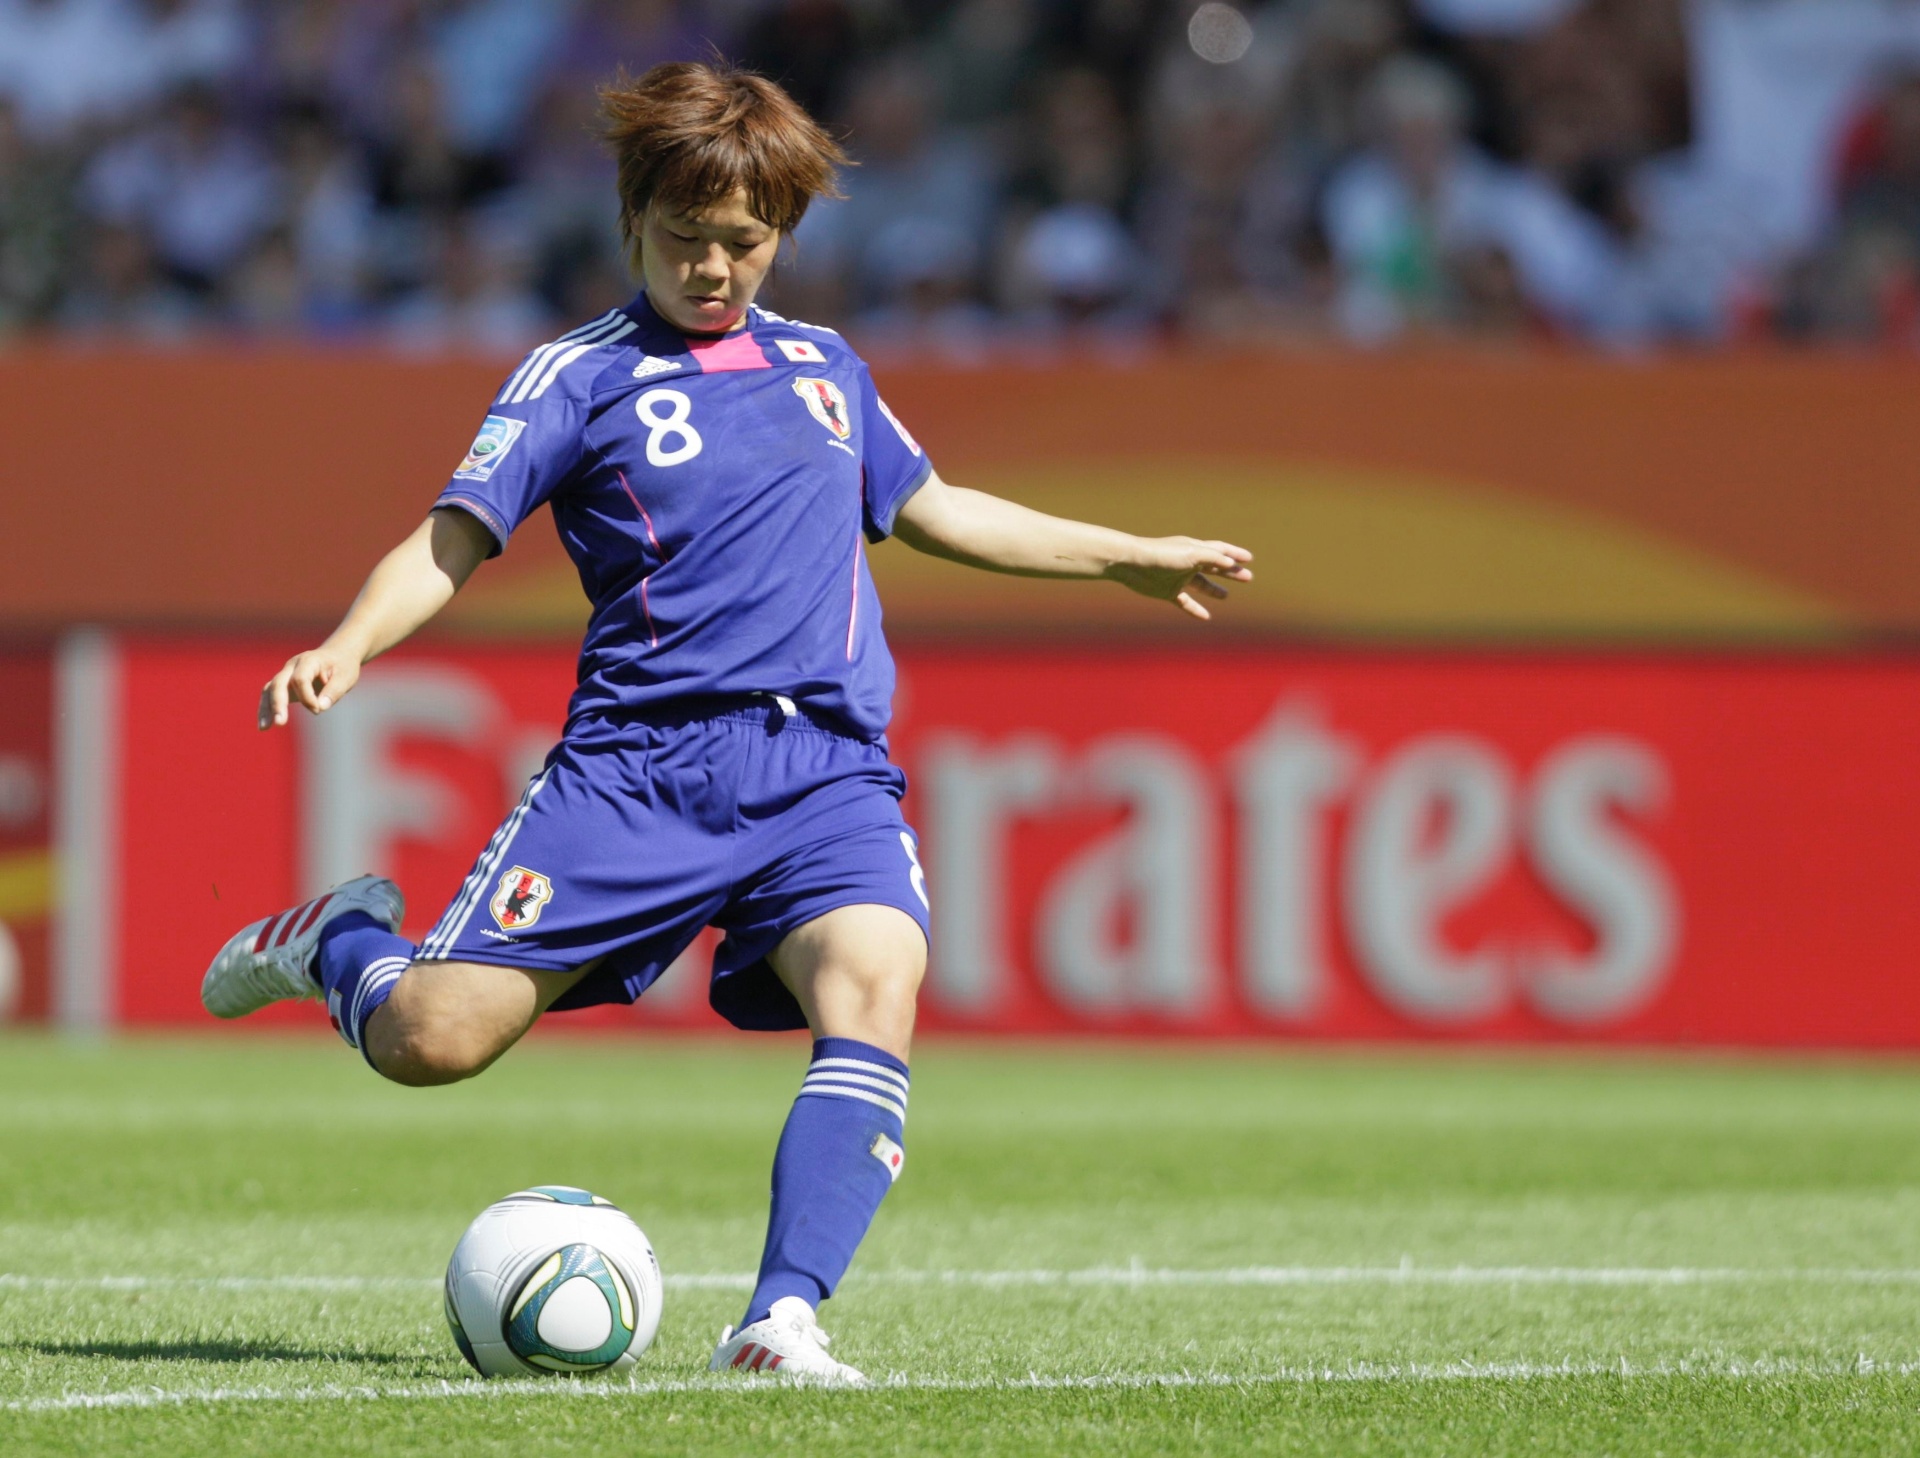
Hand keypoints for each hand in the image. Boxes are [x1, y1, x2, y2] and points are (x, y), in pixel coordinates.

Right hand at [259, 646, 361, 729]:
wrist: (337, 656)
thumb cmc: (343, 667)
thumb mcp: (346, 677)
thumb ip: (334, 691)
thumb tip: (320, 707)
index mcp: (309, 661)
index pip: (300, 679)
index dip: (307, 697)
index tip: (318, 710)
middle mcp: (292, 665)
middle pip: (279, 683)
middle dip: (278, 703)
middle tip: (280, 722)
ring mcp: (285, 674)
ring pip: (270, 689)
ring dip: (267, 708)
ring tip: (264, 727)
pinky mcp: (283, 684)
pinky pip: (269, 695)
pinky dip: (266, 709)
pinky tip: (264, 726)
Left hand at [1106, 537, 1253, 620]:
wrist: (1132, 564)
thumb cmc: (1161, 554)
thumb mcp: (1191, 554)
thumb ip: (1212, 557)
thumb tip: (1231, 564)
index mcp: (1195, 549)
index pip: (1219, 550)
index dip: (1234, 554)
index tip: (1249, 558)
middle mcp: (1188, 562)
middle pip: (1214, 567)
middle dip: (1230, 572)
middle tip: (1248, 577)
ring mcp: (1178, 577)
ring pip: (1200, 584)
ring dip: (1213, 589)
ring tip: (1226, 596)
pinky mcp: (1168, 591)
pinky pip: (1185, 602)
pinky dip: (1195, 609)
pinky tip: (1206, 617)